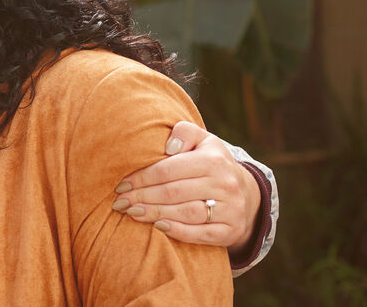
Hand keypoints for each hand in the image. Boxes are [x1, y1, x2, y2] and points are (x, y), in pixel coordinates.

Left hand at [112, 121, 260, 249]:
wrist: (246, 193)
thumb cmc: (212, 163)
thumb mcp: (203, 141)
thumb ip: (184, 133)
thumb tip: (168, 147)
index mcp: (213, 160)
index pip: (169, 170)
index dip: (142, 178)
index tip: (121, 185)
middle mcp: (224, 184)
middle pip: (173, 193)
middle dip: (141, 198)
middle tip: (120, 203)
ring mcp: (230, 209)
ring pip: (185, 213)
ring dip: (154, 214)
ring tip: (131, 213)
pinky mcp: (230, 230)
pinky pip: (200, 234)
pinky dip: (177, 231)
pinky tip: (157, 227)